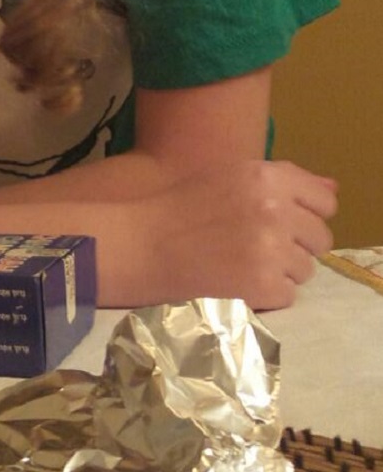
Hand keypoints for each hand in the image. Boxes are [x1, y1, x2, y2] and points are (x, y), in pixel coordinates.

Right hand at [148, 158, 336, 309]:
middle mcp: (275, 209)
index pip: (324, 202)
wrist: (137, 244)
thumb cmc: (178, 207)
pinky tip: (235, 283)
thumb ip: (284, 180)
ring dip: (280, 271)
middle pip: (319, 238)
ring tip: (241, 266)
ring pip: (305, 269)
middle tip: (258, 249)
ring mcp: (270, 250)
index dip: (308, 216)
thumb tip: (333, 189)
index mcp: (267, 176)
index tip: (286, 224)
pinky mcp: (262, 286)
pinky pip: (288, 295)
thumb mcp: (229, 176)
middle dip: (296, 246)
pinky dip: (266, 295)